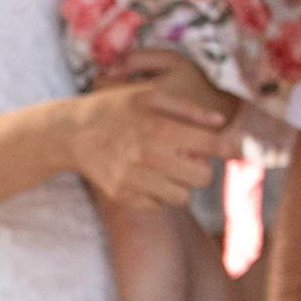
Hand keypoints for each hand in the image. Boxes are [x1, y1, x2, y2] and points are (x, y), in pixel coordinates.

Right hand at [71, 68, 235, 208]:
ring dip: (182, 185)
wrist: (69, 133)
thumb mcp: (148, 95)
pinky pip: (158, 206)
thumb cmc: (113, 109)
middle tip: (191, 161)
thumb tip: (218, 122)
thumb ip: (186, 107)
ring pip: (183, 197)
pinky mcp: (122, 196)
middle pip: (203, 178)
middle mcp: (149, 157)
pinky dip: (159, 195)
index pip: (213, 146)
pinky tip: (149, 180)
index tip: (231, 149)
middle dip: (203, 169)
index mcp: (161, 128)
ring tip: (170, 172)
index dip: (229, 148)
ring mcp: (135, 180)